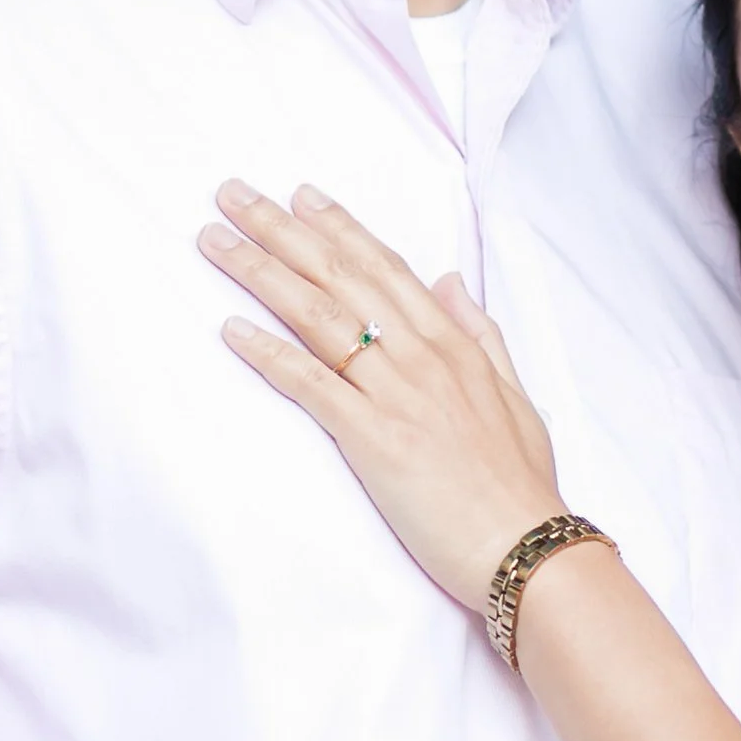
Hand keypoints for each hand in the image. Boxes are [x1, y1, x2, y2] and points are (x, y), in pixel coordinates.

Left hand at [201, 181, 566, 613]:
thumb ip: (480, 333)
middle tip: (232, 194)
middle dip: (281, 230)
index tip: (300, 196)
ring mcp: (396, 394)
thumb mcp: (514, 394)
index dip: (339, 227)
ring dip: (260, 273)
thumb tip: (450, 280)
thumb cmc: (520, 482)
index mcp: (455, 343)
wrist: (525, 545)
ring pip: (318, 316)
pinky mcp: (373, 439)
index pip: (386, 267)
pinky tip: (230, 329)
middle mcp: (422, 356)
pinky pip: (311, 384)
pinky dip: (268, 353)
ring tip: (214, 242)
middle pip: (340, 276)